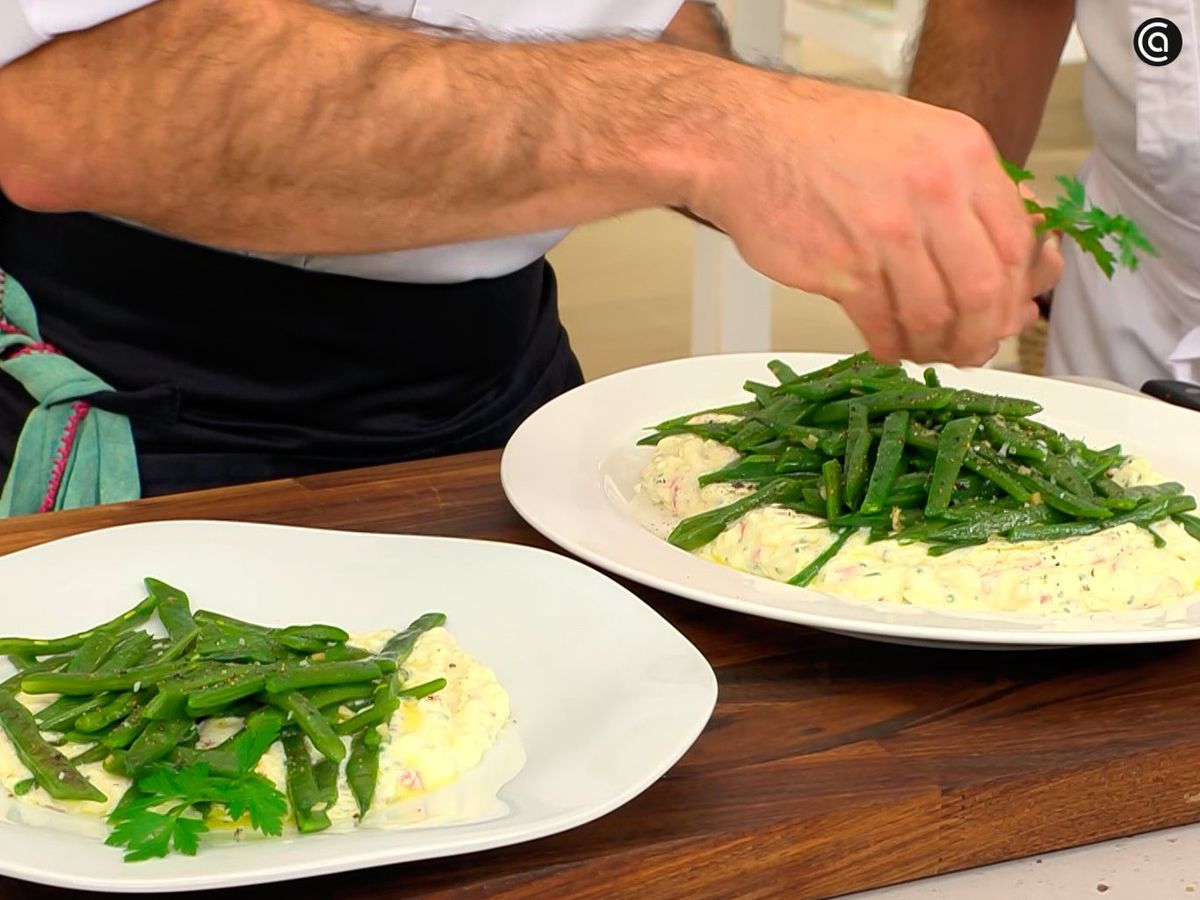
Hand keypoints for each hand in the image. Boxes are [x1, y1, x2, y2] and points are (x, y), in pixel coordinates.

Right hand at [690, 74, 1063, 364]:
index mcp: (963, 154)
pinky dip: (891, 347)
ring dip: (934, 345)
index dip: (1015, 291)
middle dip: (982, 332)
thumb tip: (1016, 247)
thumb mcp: (917, 137)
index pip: (1016, 242)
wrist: (748, 141)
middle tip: (973, 348)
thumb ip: (967, 188)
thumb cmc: (825, 139)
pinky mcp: (844, 268)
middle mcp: (934, 191)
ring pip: (935, 315)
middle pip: (983, 289)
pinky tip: (889, 347)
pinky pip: (883, 324)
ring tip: (926, 350)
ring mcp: (888, 233)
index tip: (1006, 312)